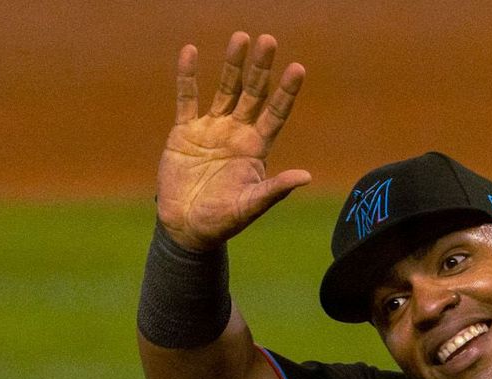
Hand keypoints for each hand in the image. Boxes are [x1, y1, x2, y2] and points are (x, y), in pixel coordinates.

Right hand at [156, 32, 311, 250]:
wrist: (187, 227)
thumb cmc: (223, 220)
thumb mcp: (251, 205)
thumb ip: (275, 189)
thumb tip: (306, 176)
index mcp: (256, 149)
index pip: (276, 114)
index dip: (286, 92)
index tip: (298, 68)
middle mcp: (237, 134)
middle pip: (253, 94)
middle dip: (261, 68)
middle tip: (268, 40)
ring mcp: (212, 130)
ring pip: (224, 89)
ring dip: (232, 65)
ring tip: (241, 37)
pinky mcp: (185, 132)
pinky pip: (187, 99)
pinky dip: (188, 77)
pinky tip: (190, 52)